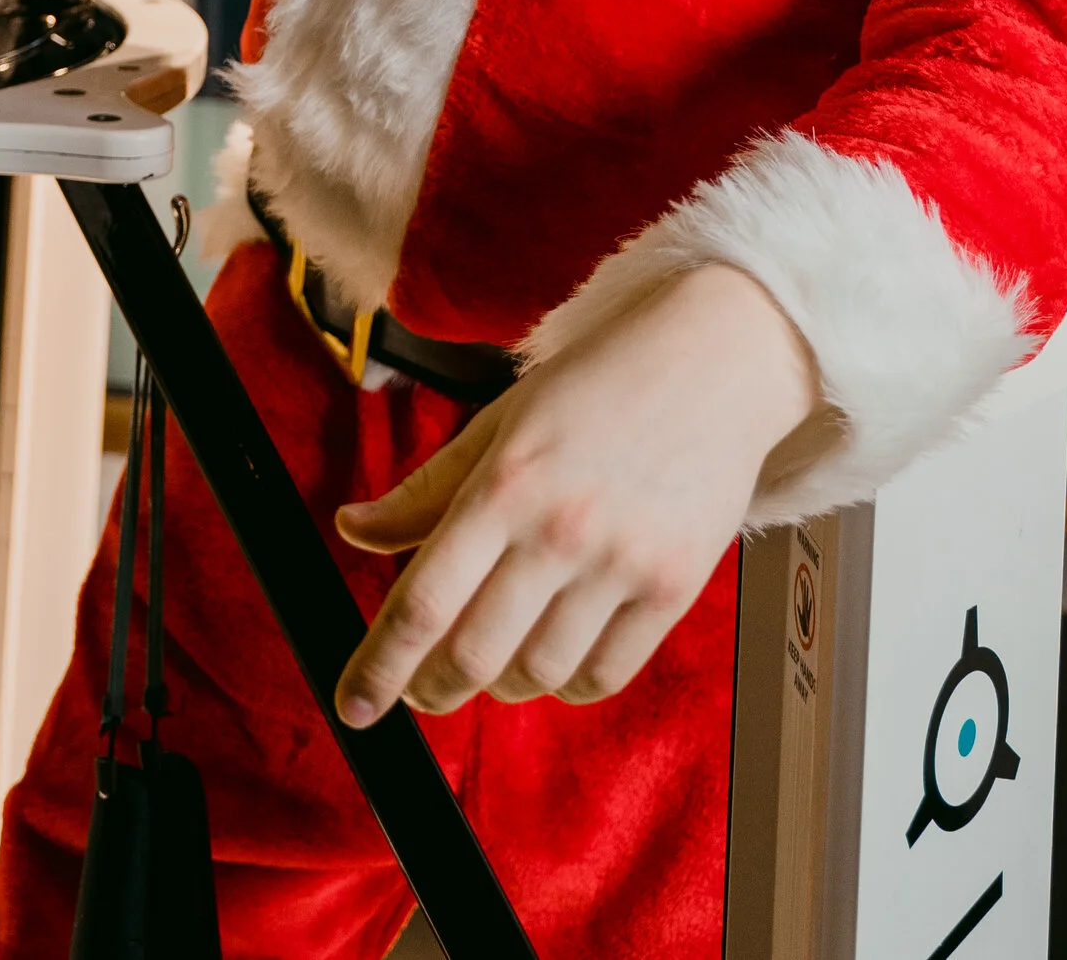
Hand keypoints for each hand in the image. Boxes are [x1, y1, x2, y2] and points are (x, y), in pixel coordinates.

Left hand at [332, 262, 815, 724]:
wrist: (714, 361)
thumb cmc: (597, 385)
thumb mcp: (500, 421)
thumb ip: (427, 489)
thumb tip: (353, 530)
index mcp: (504, 483)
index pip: (422, 603)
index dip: (378, 668)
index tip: (352, 707)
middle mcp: (559, 530)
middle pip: (473, 655)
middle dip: (432, 688)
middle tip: (421, 688)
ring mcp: (621, 563)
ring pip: (536, 675)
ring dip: (501, 684)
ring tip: (495, 657)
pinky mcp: (672, 588)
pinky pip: (603, 676)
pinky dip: (566, 685)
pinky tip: (554, 659)